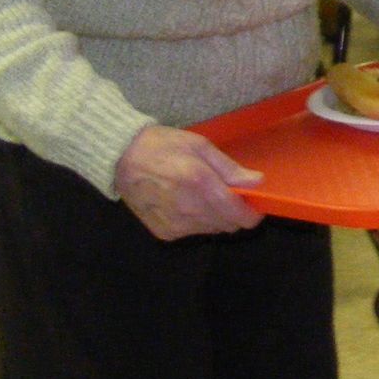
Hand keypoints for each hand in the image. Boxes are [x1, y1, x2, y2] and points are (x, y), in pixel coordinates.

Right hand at [113, 125, 264, 240]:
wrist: (122, 158)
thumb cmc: (164, 146)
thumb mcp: (201, 146)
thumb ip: (230, 169)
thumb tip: (257, 182)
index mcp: (201, 184)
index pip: (239, 215)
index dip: (253, 213)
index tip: (255, 204)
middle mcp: (190, 210)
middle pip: (228, 225)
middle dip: (234, 212)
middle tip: (227, 193)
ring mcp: (175, 224)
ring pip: (212, 229)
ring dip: (216, 216)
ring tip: (202, 195)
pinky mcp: (164, 232)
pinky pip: (193, 232)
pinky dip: (197, 221)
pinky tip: (185, 203)